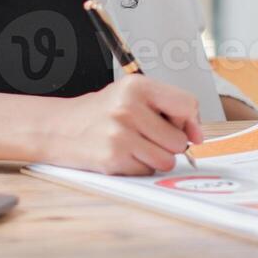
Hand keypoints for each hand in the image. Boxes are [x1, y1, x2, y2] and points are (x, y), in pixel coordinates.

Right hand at [43, 77, 204, 175]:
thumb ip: (168, 107)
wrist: (60, 127)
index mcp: (137, 86)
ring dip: (155, 158)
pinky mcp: (113, 158)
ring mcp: (120, 134)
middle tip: (146, 135)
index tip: (187, 130)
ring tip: (135, 145)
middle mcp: (128, 107)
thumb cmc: (102, 113)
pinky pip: (147, 171)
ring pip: (166, 160)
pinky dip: (138, 167)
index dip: (191, 122)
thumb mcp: (133, 96)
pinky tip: (123, 154)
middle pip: (179, 140)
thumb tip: (197, 135)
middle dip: (168, 143)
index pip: (186, 104)